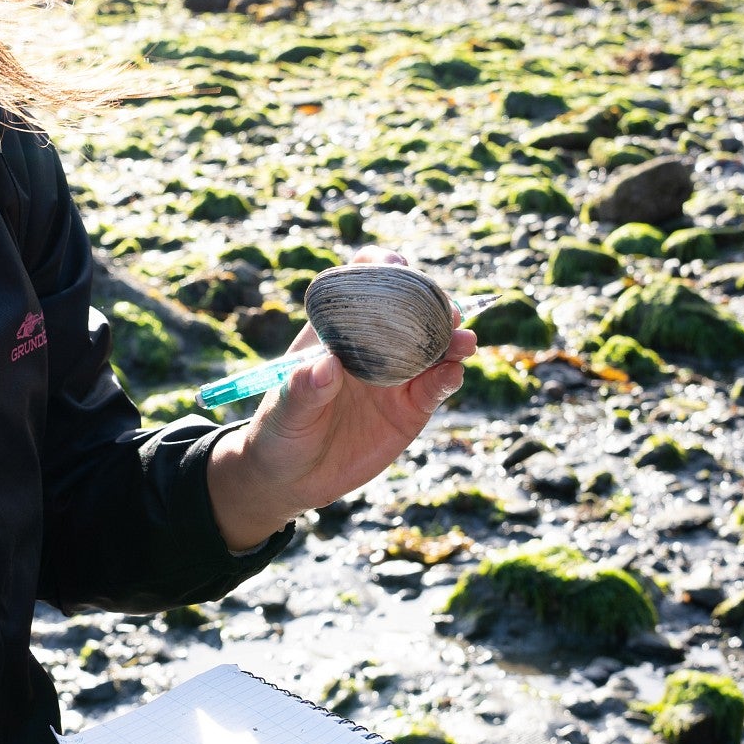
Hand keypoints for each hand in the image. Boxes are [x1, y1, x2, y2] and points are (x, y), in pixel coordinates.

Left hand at [206, 249, 475, 550]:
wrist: (293, 476)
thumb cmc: (280, 430)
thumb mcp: (284, 411)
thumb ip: (303, 389)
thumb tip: (325, 365)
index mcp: (338, 330)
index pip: (363, 284)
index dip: (380, 268)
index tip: (395, 267)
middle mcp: (373, 346)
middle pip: (409, 309)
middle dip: (429, 302)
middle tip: (445, 310)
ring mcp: (397, 375)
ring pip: (432, 346)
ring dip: (450, 339)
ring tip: (462, 341)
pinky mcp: (412, 408)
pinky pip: (437, 386)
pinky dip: (449, 377)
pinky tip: (452, 374)